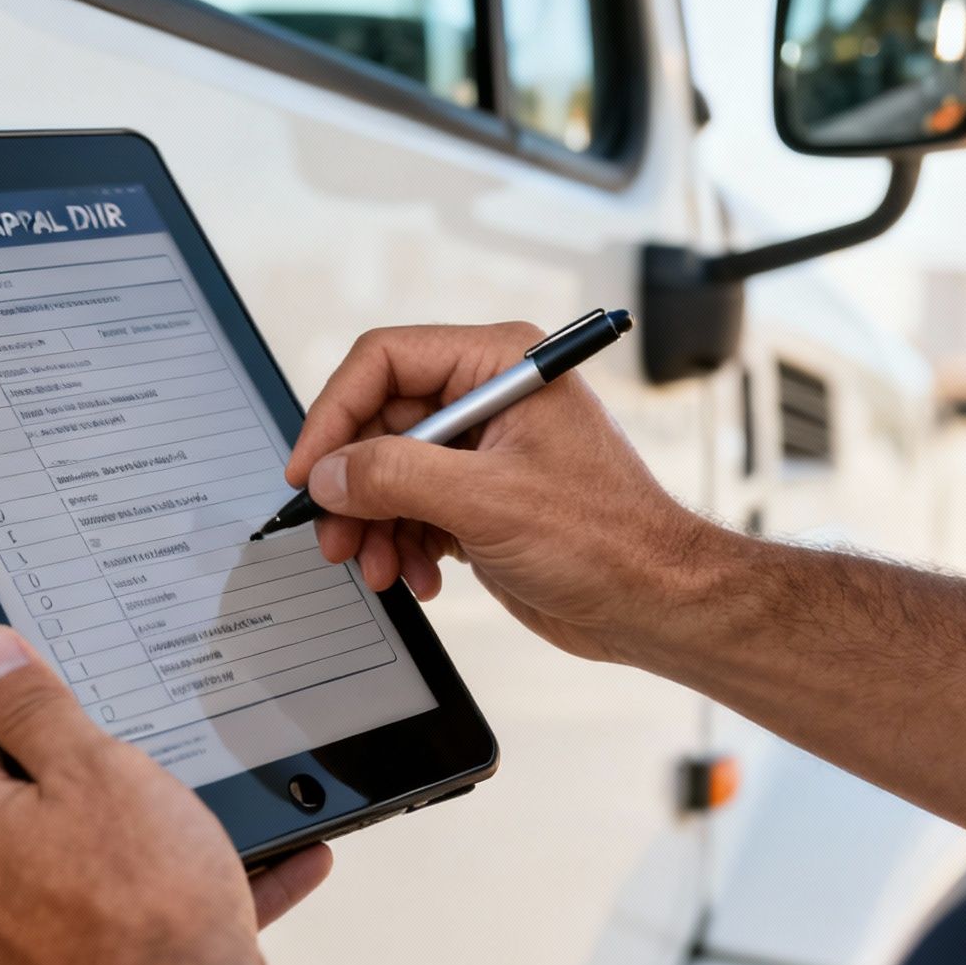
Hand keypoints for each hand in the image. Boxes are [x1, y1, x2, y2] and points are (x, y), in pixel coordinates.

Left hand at [0, 626, 324, 964]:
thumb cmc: (145, 907)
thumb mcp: (97, 766)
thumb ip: (34, 707)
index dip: (24, 710)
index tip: (67, 707)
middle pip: (23, 806)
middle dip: (87, 783)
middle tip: (144, 772)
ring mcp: (19, 947)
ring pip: (80, 868)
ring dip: (142, 843)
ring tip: (205, 826)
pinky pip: (119, 921)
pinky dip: (171, 894)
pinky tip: (242, 876)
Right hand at [285, 322, 718, 663]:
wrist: (655, 603)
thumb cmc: (610, 540)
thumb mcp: (487, 502)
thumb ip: (395, 477)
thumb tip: (331, 473)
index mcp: (501, 363)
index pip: (385, 361)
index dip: (335, 414)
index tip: (310, 471)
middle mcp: (489, 396)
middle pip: (379, 423)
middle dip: (354, 487)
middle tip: (336, 536)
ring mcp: (484, 450)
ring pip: (389, 472)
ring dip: (375, 526)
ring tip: (382, 568)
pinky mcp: (481, 497)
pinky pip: (413, 509)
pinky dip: (404, 545)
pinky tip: (420, 577)